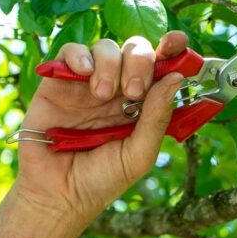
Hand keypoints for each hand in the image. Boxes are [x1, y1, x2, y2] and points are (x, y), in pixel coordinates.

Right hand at [17, 32, 188, 216]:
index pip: (162, 66)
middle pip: (136, 50)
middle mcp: (118, 88)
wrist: (57, 195)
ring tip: (103, 94)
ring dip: (111, 64)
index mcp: (143, 103)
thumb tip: (176, 78)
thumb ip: (157, 117)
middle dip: (140, 62)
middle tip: (134, 92)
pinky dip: (80, 56)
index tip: (179, 42)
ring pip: (106, 47)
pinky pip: (70, 51)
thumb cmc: (101, 179)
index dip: (173, 49)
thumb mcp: (139, 154)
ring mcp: (88, 83)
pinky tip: (84, 75)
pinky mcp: (58, 82)